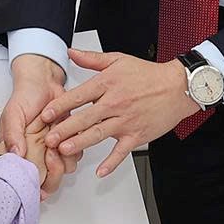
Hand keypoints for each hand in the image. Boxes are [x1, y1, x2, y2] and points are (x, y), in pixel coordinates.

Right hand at [3, 54, 78, 196]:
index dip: (35, 183)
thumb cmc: (24, 97)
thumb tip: (16, 154)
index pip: (27, 181)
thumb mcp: (13, 114)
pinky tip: (64, 132)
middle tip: (50, 154)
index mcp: (19, 154)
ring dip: (63, 159)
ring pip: (64, 170)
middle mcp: (36, 156)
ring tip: (55, 141)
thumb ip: (13, 135)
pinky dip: (74, 147)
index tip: (38, 176)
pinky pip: (76, 154)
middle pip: (49, 182)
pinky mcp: (68, 141)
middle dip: (53, 173)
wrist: (42, 82)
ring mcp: (53, 150)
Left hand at [43, 49, 196, 177]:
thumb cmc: (148, 74)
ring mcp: (126, 120)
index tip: (45, 114)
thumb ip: (92, 59)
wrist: (177, 87)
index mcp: (108, 84)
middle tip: (48, 138)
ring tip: (64, 150)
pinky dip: (112, 162)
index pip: (79, 96)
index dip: (60, 106)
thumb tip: (71, 52)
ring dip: (80, 143)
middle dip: (64, 129)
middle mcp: (115, 103)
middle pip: (85, 117)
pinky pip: (122, 151)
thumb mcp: (118, 60)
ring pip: (99, 133)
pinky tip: (100, 171)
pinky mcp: (137, 135)